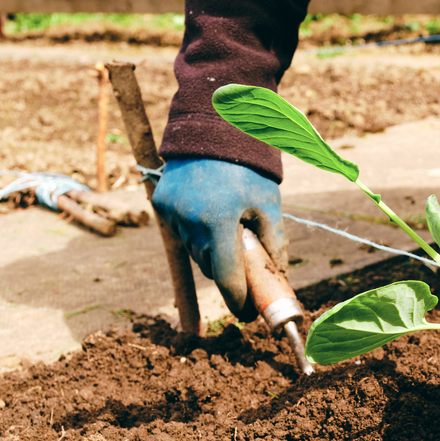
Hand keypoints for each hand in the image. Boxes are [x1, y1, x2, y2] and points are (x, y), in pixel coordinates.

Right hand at [151, 158, 286, 322]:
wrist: (214, 128)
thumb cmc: (249, 168)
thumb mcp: (268, 204)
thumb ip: (273, 243)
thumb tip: (278, 277)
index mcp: (220, 222)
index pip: (227, 278)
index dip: (238, 301)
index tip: (248, 313)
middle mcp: (190, 221)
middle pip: (210, 267)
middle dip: (227, 274)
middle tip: (245, 272)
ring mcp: (172, 213)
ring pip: (194, 251)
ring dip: (211, 252)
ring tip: (227, 231)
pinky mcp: (161, 204)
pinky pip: (180, 232)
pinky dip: (195, 232)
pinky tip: (207, 214)